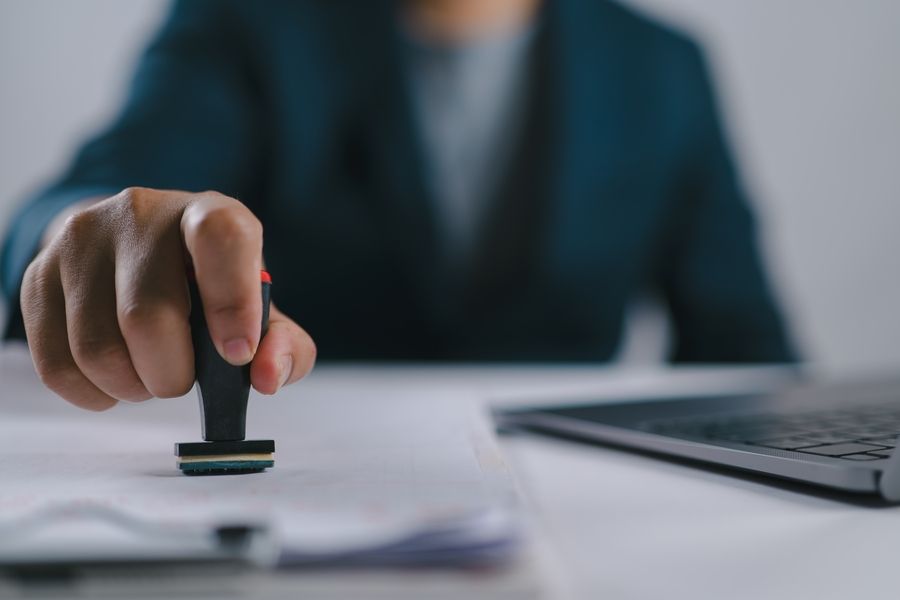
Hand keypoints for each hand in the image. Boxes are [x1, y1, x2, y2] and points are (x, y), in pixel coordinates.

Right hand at [20, 187, 315, 409]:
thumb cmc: (208, 288)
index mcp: (207, 213)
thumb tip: (267, 377)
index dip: (232, 301)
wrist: (135, 252)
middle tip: (182, 379)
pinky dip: (93, 393)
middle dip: (172, 373)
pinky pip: (56, 362)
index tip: (237, 353)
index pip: (220, 237)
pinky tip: (115, 381)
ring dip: (131, 387)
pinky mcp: (39, 273)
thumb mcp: (258, 308)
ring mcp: (82, 240)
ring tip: (149, 377)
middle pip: (147, 315)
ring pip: (96, 347)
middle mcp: (140, 214)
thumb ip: (284, 346)